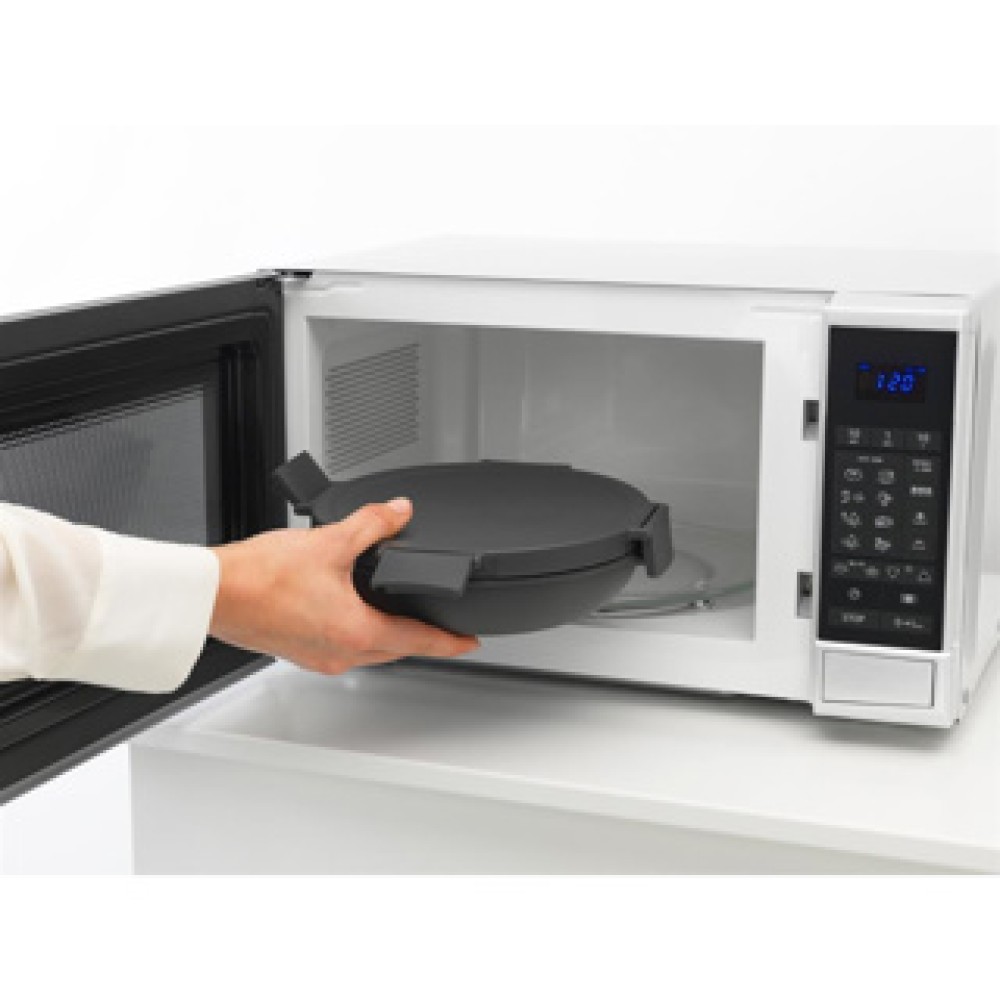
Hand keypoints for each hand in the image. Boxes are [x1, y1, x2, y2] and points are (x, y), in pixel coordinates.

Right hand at [209, 497, 478, 673]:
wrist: (213, 593)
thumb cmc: (259, 578)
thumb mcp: (330, 542)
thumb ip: (372, 524)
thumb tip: (398, 512)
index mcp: (356, 632)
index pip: (420, 642)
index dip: (450, 641)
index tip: (470, 642)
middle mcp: (340, 653)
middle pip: (397, 650)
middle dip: (421, 639)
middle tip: (441, 629)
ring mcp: (317, 656)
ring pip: (369, 651)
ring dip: (387, 635)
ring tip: (400, 616)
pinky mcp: (298, 650)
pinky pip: (341, 647)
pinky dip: (357, 632)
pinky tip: (351, 611)